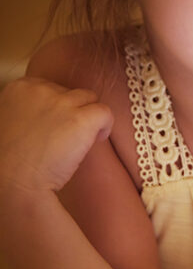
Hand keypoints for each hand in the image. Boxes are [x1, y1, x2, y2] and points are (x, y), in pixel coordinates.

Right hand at [0, 77, 112, 198]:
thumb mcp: (8, 122)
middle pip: (72, 92)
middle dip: (74, 111)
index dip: (58, 107)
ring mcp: (62, 102)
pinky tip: (97, 140)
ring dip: (89, 117)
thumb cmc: (8, 160)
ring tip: (82, 139)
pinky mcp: (81, 119)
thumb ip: (27, 110)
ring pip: (90, 99)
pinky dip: (106, 125)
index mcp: (19, 88)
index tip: (56, 125)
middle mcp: (41, 90)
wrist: (12, 181)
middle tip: (68, 136)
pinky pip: (105, 112)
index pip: (52, 87)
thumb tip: (52, 114)